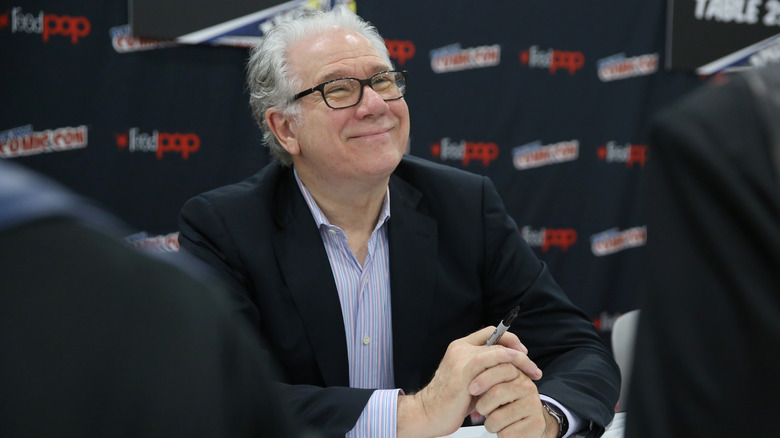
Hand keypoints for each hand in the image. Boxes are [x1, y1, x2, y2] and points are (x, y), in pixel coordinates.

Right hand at [396, 327, 541, 437]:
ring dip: (519, 359)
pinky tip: (518, 369)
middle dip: (519, 350)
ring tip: (532, 372)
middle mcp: (460, 348)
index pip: (489, 333)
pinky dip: (508, 361)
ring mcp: (462, 358)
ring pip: (498, 349)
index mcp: (460, 348)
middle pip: (497, 338)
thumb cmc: (450, 402)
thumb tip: (507, 370)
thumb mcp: (470, 381)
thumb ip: (484, 371)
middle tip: (532, 366)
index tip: (522, 354)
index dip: (509, 340)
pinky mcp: (465, 371)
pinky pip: (492, 359)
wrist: (429, 413)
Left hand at [471, 367, 554, 437]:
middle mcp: (528, 387)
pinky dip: (501, 435)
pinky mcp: (537, 424)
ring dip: (490, 424)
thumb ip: (486, 381)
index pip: (501, 370)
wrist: (528, 425)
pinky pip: (508, 433)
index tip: (471, 389)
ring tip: (494, 422)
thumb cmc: (506, 406)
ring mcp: (534, 405)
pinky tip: (506, 431)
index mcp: (518, 374)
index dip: (483, 379)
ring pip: (498, 418)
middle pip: (496, 393)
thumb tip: (469, 384)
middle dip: (482, 406)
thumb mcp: (496, 389)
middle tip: (482, 410)